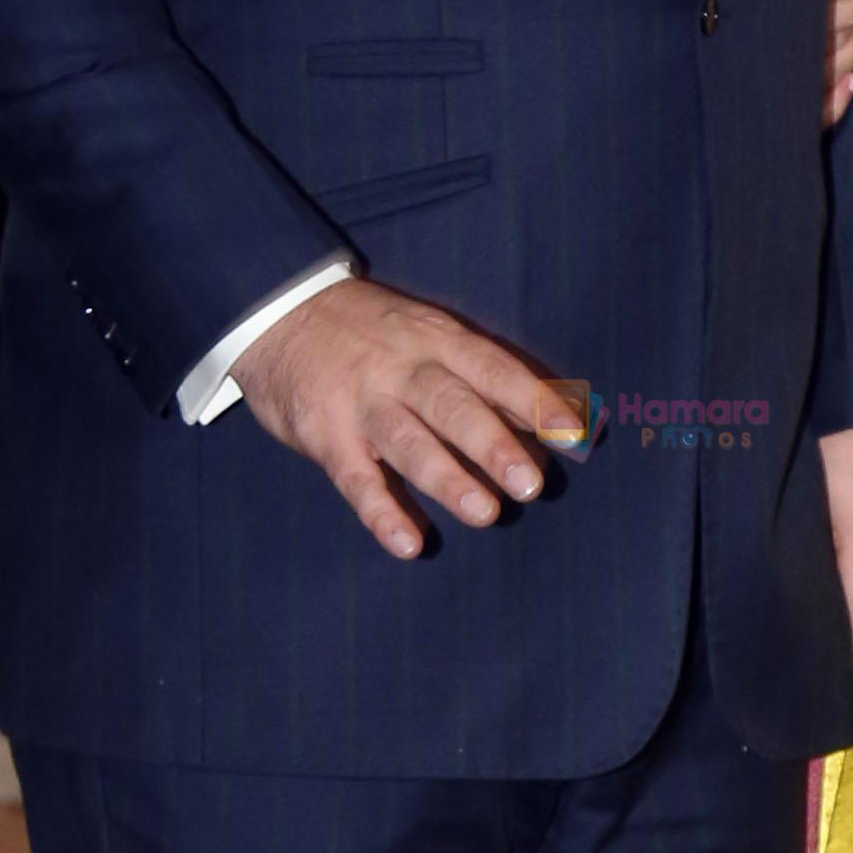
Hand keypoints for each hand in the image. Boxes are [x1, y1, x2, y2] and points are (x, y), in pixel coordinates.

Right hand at [232, 276, 589, 561]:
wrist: (279, 309)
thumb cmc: (374, 333)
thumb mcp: (426, 333)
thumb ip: (479, 376)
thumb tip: (550, 416)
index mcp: (437, 341)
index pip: (492, 368)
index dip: (533, 400)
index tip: (573, 434)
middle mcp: (403, 369)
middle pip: (452, 406)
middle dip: (493, 445)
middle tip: (531, 485)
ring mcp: (362, 403)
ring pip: (408, 441)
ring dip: (447, 479)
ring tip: (484, 513)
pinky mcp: (325, 435)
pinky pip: (355, 478)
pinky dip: (381, 512)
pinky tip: (407, 543)